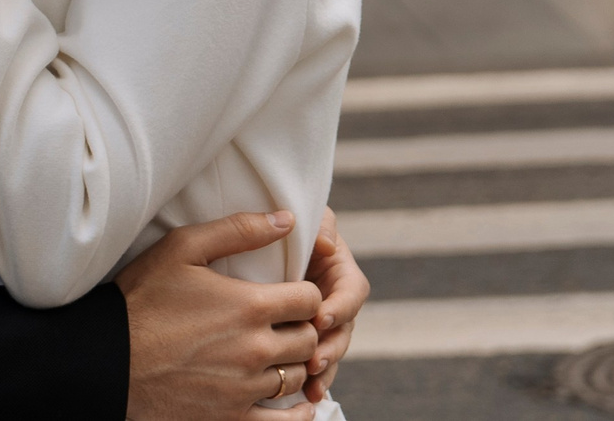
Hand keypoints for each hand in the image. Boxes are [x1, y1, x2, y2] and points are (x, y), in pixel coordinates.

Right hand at [116, 211, 323, 420]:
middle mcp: (255, 349)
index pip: (310, 300)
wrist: (109, 358)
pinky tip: (296, 403)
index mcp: (250, 306)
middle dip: (300, 328)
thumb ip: (238, 230)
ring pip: (296, 376)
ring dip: (291, 364)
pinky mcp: (231, 418)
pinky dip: (296, 413)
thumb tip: (286, 220)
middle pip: (309, 340)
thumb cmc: (142, 299)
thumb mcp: (181, 249)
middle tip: (281, 324)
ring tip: (273, 355)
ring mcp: (245, 388)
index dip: (303, 295)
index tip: (288, 295)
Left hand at [299, 208, 367, 402]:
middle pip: (345, 330)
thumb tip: (327, 247)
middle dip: (332, 347)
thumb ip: (321, 226)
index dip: (341, 306)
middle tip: (313, 360)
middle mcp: (336, 301)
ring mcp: (323, 324)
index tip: (321, 317)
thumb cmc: (285, 226)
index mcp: (341, 272)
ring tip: (311, 381)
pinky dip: (313, 380)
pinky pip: (315, 364)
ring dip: (325, 368)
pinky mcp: (306, 340)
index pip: (353, 292)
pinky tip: (307, 395)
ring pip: (332, 351)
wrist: (259, 246)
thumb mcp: (308, 218)